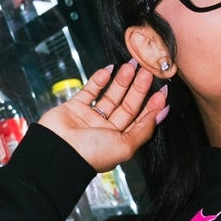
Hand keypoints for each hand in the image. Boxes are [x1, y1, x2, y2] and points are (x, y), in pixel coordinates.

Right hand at [37, 60, 167, 172]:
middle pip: (127, 105)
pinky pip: (89, 91)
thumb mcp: (125, 146)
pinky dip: (99, 80)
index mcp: (121, 141)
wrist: (57, 152)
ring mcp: (91, 118)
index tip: (162, 89)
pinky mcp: (75, 107)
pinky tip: (109, 70)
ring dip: (121, 81)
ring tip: (130, 65)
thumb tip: (163, 113)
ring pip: (110, 95)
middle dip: (138, 88)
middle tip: (146, 71)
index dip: (152, 105)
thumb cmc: (92, 154)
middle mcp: (107, 130)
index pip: (140, 120)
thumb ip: (144, 128)